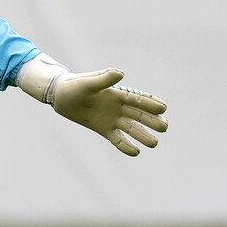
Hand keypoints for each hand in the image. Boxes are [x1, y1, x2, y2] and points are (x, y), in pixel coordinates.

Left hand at [51, 69, 168, 156]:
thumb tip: (121, 74)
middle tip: (164, 127)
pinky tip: (135, 152)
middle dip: (152, 121)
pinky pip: (117, 139)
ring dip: (143, 135)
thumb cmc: (75, 86)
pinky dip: (125, 146)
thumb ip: (104, 79)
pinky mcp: (103, 129)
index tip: (163, 109)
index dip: (151, 103)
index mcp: (117, 94)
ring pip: (131, 129)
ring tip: (154, 143)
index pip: (138, 99)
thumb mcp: (88, 82)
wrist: (61, 97)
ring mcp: (111, 119)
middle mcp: (118, 107)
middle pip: (139, 115)